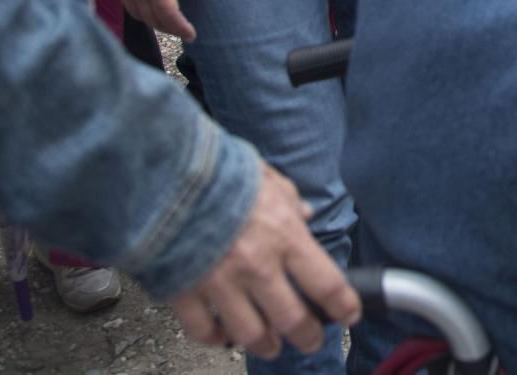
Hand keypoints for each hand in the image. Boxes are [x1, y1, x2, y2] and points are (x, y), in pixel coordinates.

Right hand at [98, 0, 205, 40]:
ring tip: (169, 24)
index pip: (168, 14)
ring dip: (154, 23)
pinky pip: (127, 5)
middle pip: (152, 19)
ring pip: (138, 15)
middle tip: (183, 32)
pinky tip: (149, 9)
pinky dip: (140, 13)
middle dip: (169, 29)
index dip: (181, 28)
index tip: (192, 35)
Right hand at [169, 165, 359, 359]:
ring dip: (265, 344)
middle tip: (311, 340)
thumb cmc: (221, 172)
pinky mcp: (184, 292)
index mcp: (284, 235)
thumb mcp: (268, 179)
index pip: (327, 284)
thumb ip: (290, 200)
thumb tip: (304, 213)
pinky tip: (223, 334)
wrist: (167, 173)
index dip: (343, 306)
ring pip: (251, 334)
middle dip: (308, 337)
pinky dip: (215, 338)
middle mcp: (257, 266)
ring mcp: (220, 283)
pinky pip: (203, 331)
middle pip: (292, 320)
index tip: (349, 315)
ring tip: (270, 345)